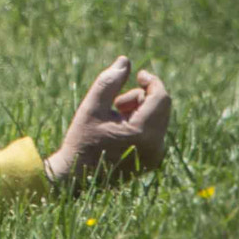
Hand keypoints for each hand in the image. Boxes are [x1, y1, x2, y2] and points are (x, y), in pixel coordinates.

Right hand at [45, 57, 171, 188]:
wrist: (77, 177)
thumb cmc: (81, 140)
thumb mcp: (92, 107)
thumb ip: (109, 82)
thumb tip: (125, 61)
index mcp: (142, 132)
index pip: (160, 97)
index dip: (152, 81)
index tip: (138, 74)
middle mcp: (155, 146)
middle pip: (161, 107)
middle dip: (141, 97)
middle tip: (116, 102)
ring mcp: (156, 156)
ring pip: (158, 119)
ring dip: (140, 111)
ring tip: (114, 118)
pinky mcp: (153, 161)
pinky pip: (155, 133)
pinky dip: (141, 124)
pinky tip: (119, 130)